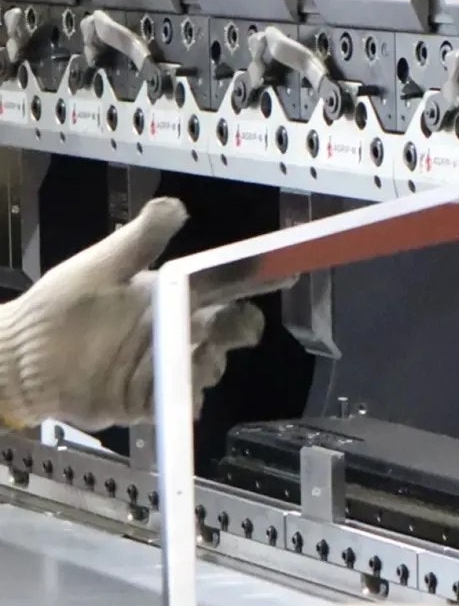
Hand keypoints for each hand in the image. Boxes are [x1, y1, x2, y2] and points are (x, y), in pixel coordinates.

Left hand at [0, 197, 267, 430]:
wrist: (23, 361)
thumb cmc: (60, 309)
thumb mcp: (100, 266)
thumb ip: (140, 239)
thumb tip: (176, 206)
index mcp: (171, 295)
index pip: (226, 285)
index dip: (257, 280)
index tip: (284, 273)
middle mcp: (177, 330)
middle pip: (231, 330)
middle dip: (239, 328)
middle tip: (221, 327)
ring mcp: (167, 366)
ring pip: (211, 366)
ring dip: (206, 362)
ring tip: (183, 357)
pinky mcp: (151, 399)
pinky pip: (182, 399)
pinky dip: (185, 396)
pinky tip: (174, 391)